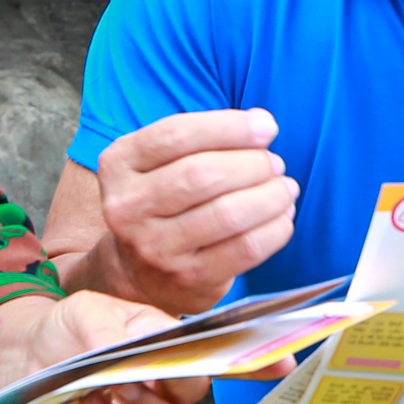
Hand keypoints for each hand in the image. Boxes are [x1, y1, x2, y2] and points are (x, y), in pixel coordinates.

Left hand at [0, 291, 210, 403]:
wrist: (26, 352)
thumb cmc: (70, 328)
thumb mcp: (86, 310)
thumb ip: (105, 326)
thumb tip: (117, 347)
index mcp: (167, 364)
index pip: (196, 378)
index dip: (188, 374)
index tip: (160, 363)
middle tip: (126, 383)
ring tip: (97, 395)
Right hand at [92, 109, 299, 313]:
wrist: (136, 271)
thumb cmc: (162, 201)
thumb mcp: (160, 162)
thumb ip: (203, 138)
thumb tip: (262, 125)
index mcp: (119, 164)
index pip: (177, 135)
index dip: (229, 127)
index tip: (266, 127)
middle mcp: (128, 207)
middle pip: (202, 175)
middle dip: (252, 164)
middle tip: (274, 164)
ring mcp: (155, 248)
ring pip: (228, 214)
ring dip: (270, 195)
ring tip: (284, 188)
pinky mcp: (187, 279)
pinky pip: (245, 249)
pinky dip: (275, 229)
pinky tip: (282, 217)